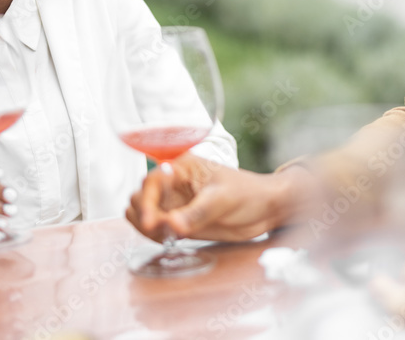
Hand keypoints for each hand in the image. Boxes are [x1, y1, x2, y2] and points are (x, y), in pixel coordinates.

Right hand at [126, 154, 315, 242]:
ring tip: (169, 235)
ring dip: (147, 227)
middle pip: (139, 198)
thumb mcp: (222, 200)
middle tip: (164, 231)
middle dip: (144, 215)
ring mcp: (175, 203)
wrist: (265, 209)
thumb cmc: (248, 193)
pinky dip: (155, 236)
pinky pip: (155, 229)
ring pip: (142, 214)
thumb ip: (196, 213)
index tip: (151, 221)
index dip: (146, 201)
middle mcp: (173, 184)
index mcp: (181, 167)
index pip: (151, 181)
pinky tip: (172, 238)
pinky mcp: (179, 221)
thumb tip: (171, 225)